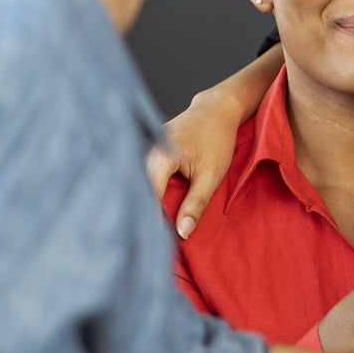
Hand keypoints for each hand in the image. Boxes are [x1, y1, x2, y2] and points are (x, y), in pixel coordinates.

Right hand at [146, 88, 246, 237]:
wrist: (216, 109)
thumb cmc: (217, 139)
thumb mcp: (212, 175)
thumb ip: (196, 204)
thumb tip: (182, 233)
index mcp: (158, 157)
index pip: (148, 197)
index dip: (151, 221)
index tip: (154, 243)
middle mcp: (143, 153)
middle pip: (136, 191)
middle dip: (140, 215)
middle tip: (141, 242)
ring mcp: (141, 150)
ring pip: (136, 185)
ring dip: (140, 204)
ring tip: (140, 229)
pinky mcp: (145, 153)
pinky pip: (140, 177)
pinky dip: (144, 194)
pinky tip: (146, 210)